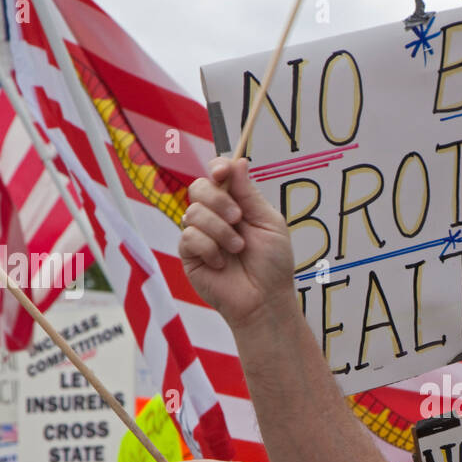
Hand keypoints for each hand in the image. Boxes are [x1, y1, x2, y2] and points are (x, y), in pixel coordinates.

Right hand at [179, 157, 295, 330]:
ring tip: (238, 249)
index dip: (217, 168)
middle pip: (198, 187)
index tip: (222, 172)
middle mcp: (215, 216)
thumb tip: (238, 161)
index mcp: (236, 204)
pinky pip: (188, 237)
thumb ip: (250, 194)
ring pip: (193, 212)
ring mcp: (200, 234)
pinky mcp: (189, 255)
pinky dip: (209, 248)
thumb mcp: (269, 223)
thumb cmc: (273, 265)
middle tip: (238, 219)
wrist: (265, 300)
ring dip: (220, 230)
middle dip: (219, 200)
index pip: (217, 176)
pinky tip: (221, 263)